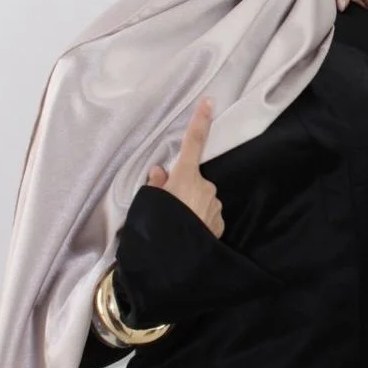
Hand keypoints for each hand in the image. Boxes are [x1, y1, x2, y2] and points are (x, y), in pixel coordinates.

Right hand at [147, 98, 224, 237]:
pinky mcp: (220, 223)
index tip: (209, 101)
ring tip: (176, 225)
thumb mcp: (147, 203)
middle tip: (167, 207)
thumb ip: (156, 184)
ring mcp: (215, 205)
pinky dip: (198, 220)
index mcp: (186, 177)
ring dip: (191, 206)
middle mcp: (205, 187)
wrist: (175, 266)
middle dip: (182, 189)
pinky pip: (207, 215)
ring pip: (201, 199)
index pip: (194, 143)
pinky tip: (188, 233)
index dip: (201, 121)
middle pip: (193, 180)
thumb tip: (161, 171)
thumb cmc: (156, 229)